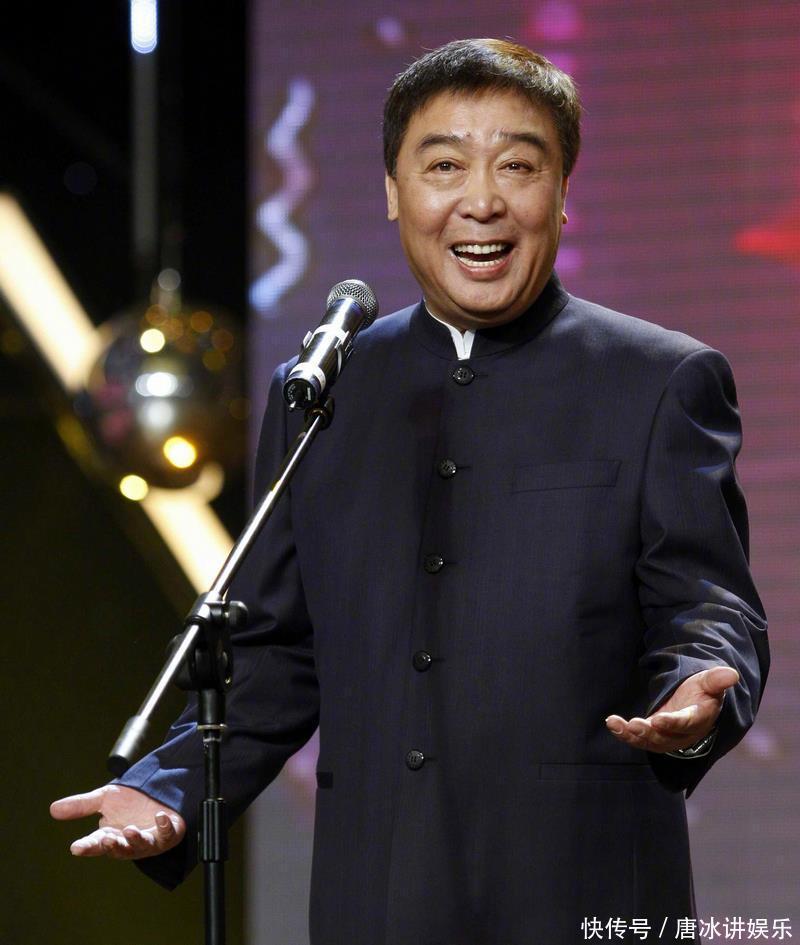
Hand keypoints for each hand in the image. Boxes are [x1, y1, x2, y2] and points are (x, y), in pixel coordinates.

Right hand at [50, 784, 185, 858]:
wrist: (156, 792)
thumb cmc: (129, 801)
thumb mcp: (104, 798)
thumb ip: (82, 805)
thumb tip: (53, 809)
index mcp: (111, 835)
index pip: (96, 844)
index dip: (87, 847)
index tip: (77, 848)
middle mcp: (129, 842)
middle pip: (119, 849)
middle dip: (113, 845)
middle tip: (107, 838)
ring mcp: (150, 840)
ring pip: (142, 846)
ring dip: (135, 840)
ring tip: (130, 830)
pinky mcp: (169, 833)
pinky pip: (168, 833)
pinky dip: (164, 827)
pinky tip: (160, 817)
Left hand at [605, 665, 738, 753]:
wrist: (696, 704)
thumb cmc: (703, 691)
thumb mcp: (709, 682)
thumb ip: (717, 679)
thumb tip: (732, 674)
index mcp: (698, 719)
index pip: (686, 723)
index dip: (672, 722)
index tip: (658, 719)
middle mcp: (682, 733)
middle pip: (665, 737)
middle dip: (648, 732)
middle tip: (634, 725)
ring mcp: (667, 737)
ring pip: (649, 741)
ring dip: (632, 735)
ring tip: (617, 724)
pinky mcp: (653, 736)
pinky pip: (638, 739)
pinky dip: (624, 733)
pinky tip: (612, 723)